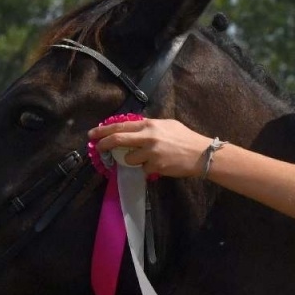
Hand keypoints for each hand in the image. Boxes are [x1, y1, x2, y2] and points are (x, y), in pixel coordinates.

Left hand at [86, 118, 214, 177]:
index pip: (121, 126)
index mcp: (150, 124)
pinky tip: (160, 165)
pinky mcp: (155, 166)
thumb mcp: (167, 125)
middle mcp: (148, 136)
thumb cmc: (185, 138)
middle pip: (118, 140)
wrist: (200, 154)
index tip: (94, 134)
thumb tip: (134, 129)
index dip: (105, 130)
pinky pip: (143, 169)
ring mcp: (150, 152)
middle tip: (97, 148)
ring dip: (134, 161)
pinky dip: (148, 169)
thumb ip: (150, 127)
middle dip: (104, 144)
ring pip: (129, 159)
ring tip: (148, 159)